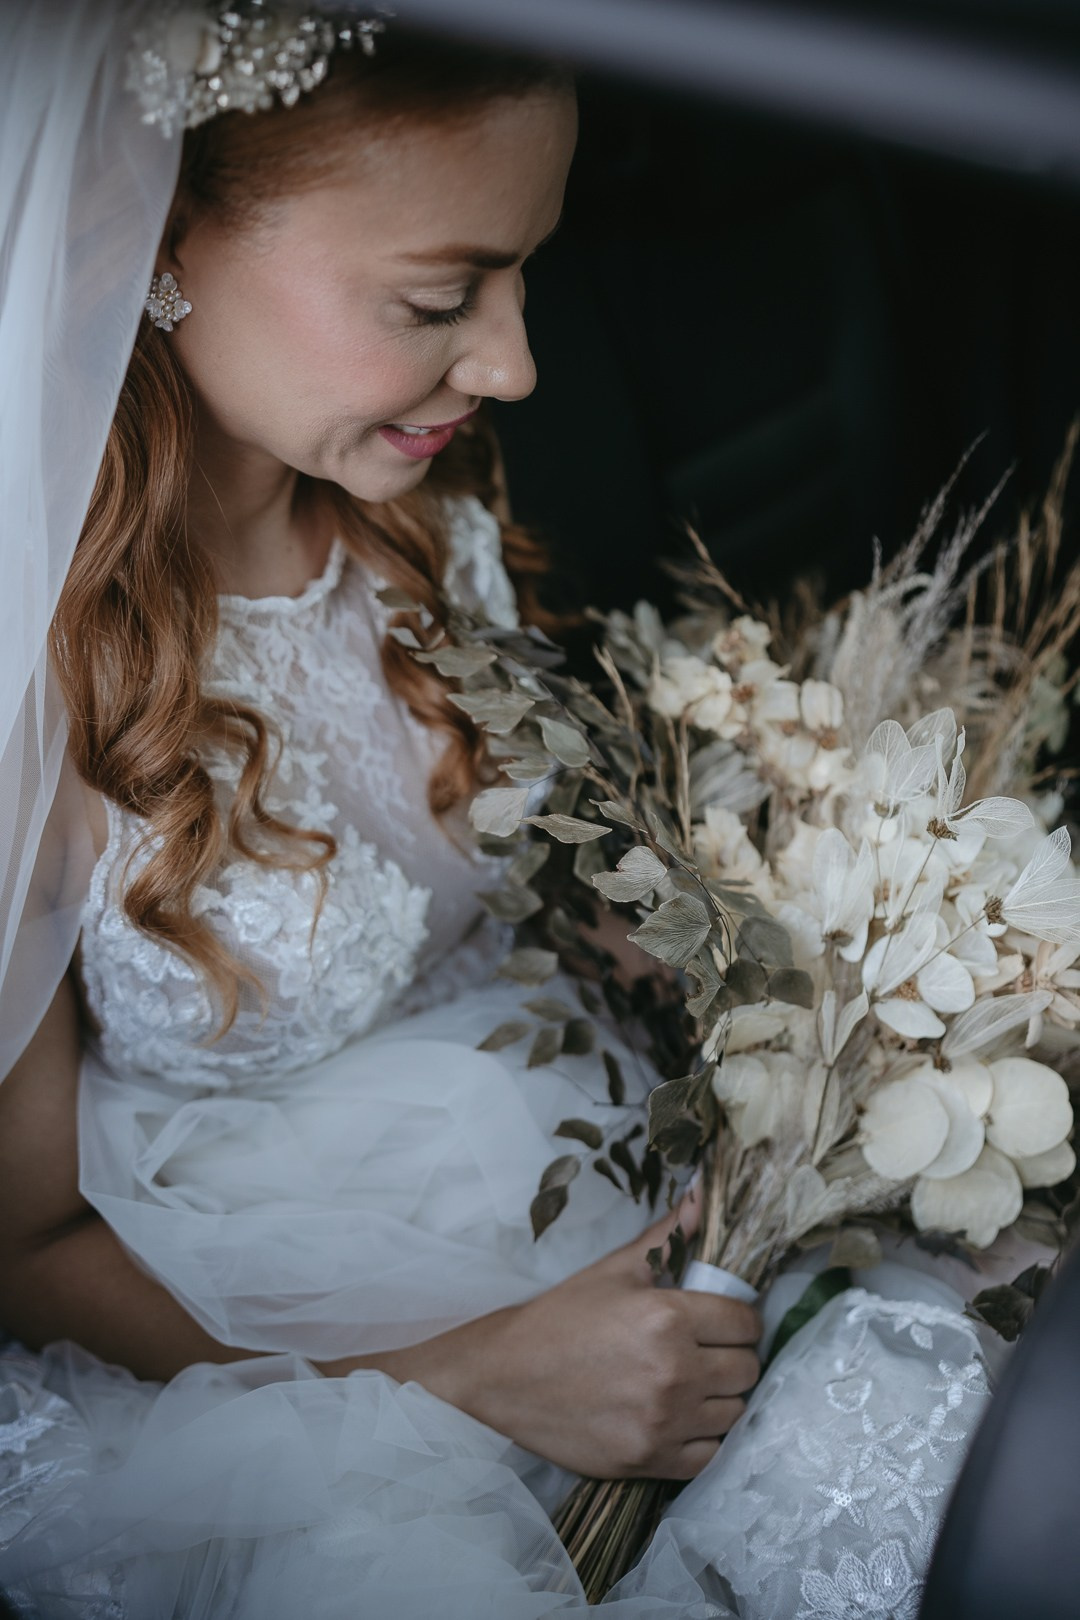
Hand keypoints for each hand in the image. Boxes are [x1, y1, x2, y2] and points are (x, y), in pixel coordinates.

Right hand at [466, 1188, 760, 1479]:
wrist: (505, 1377)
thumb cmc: (561, 1317)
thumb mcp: (614, 1269)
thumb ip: (667, 1236)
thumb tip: (705, 1194)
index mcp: (667, 1317)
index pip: (745, 1322)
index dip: (739, 1319)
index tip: (724, 1321)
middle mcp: (674, 1372)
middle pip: (747, 1369)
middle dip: (733, 1356)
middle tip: (707, 1351)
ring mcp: (663, 1422)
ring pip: (734, 1413)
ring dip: (721, 1397)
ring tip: (693, 1384)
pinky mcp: (650, 1461)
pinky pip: (710, 1454)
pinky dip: (702, 1437)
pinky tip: (680, 1418)